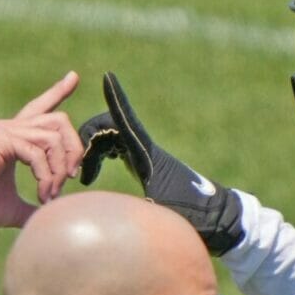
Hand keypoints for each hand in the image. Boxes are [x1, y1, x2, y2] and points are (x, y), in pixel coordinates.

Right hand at [0, 71, 82, 230]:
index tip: (73, 77)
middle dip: (73, 149)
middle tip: (72, 178)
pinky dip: (46, 176)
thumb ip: (34, 206)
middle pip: (58, 121)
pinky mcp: (1, 141)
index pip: (39, 108)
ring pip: (53, 137)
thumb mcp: (14, 207)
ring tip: (51, 195)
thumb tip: (51, 218)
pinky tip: (42, 195)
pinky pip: (37, 153)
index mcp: (12, 138)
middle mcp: (9, 128)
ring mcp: (4, 132)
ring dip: (60, 169)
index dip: (57, 92)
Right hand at [77, 72, 244, 253]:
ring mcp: (144, 156)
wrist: (214, 217)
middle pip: (111, 126)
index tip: (108, 77)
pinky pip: (116, 148)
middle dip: (89, 136)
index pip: (127, 121)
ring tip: (84, 176)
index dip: (116, 98)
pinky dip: (101, 154)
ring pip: (112, 137)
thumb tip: (113, 217)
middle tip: (80, 169)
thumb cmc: (191, 216)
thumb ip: (136, 211)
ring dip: (93, 147)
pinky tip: (92, 170)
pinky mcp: (143, 165)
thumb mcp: (161, 215)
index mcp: (147, 156)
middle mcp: (144, 150)